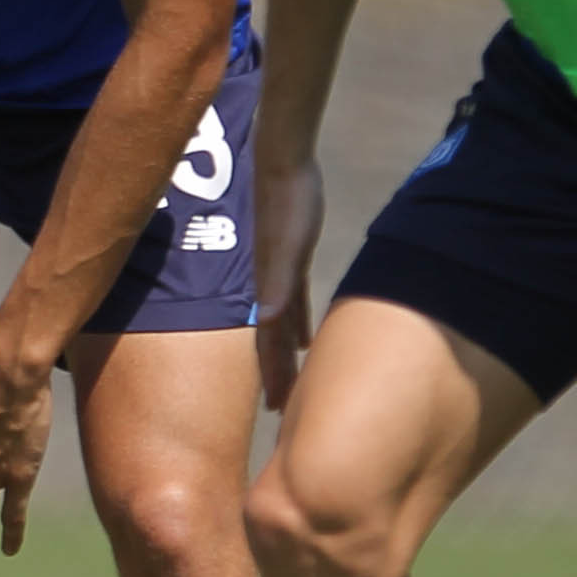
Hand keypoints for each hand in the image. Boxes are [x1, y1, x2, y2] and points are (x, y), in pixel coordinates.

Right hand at [255, 151, 328, 411]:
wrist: (283, 166)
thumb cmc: (288, 205)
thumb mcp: (285, 247)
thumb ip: (277, 285)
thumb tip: (268, 322)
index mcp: (268, 292)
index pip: (268, 344)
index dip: (272, 376)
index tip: (276, 409)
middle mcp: (270, 289)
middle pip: (272, 342)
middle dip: (276, 376)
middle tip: (280, 411)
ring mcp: (279, 275)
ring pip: (282, 327)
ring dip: (285, 356)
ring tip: (291, 383)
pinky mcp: (291, 259)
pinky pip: (295, 303)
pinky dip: (299, 324)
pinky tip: (308, 338)